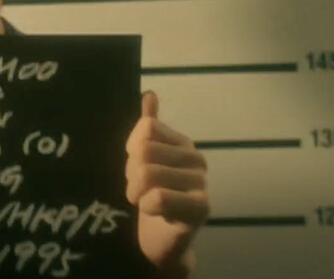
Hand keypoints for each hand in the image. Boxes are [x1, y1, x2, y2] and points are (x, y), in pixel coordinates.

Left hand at [125, 91, 209, 276]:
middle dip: (131, 174)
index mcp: (182, 143)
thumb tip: (149, 94)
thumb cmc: (149, 196)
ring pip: (148, 174)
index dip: (131, 149)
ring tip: (145, 202)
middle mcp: (196, 159)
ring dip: (136, 193)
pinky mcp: (201, 208)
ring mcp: (202, 183)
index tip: (136, 167)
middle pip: (144, 151)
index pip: (145, 127)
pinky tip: (157, 213)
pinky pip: (158, 198)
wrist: (159, 240)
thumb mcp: (143, 160)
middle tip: (139, 190)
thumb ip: (147, 128)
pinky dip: (148, 208)